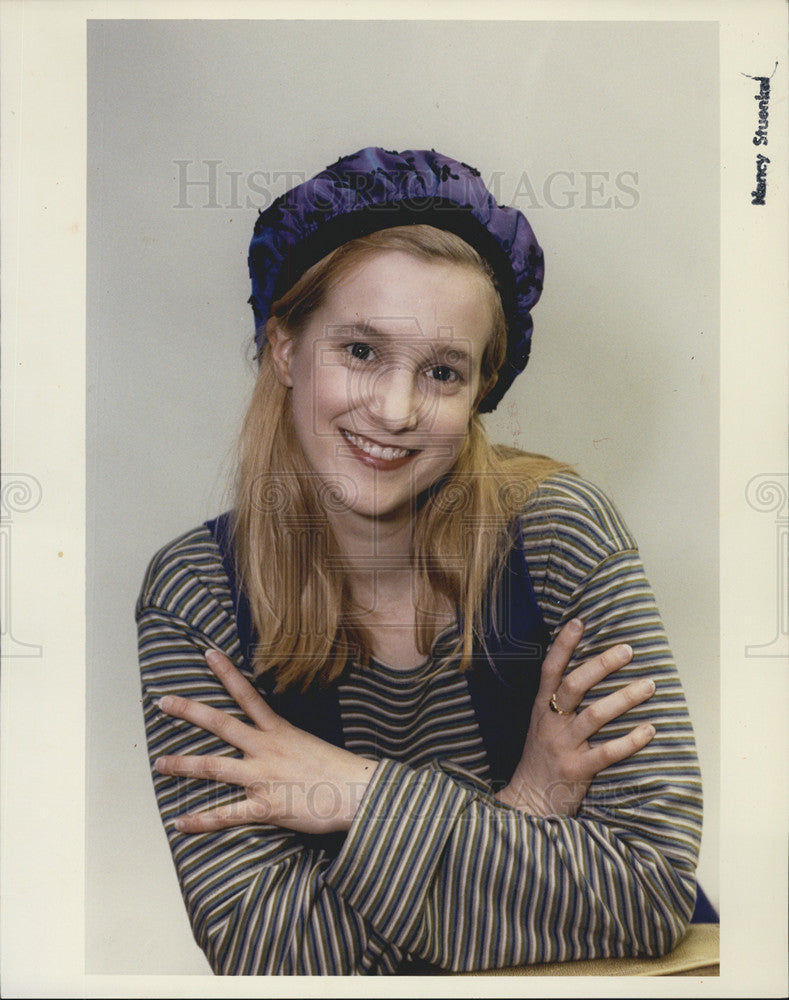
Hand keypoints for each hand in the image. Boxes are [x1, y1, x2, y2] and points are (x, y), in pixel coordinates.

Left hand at [154, 650, 375, 834]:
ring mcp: (263, 777)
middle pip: (221, 724)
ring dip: (183, 765)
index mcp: (278, 731)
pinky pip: (226, 814)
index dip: (227, 672)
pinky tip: (180, 822)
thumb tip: (269, 739)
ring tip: (159, 764)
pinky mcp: (265, 806)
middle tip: (164, 701)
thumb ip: (283, 741)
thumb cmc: (337, 770)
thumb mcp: (308, 744)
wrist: (356, 793)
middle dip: (189, 712)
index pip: (248, 694)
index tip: (208, 654)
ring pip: (214, 767)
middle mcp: (266, 749)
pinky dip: (201, 820)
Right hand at [495, 619, 655, 817]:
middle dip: (602, 665)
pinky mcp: (577, 770)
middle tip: (628, 650)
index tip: (579, 622)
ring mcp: (563, 746)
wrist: (528, 801)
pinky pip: (607, 752)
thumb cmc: (541, 758)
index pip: (550, 669)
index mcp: (541, 708)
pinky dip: (630, 740)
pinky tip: (650, 729)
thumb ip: (558, 701)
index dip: (563, 645)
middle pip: (574, 686)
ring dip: (624, 698)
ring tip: (649, 685)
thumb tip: (586, 670)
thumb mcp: (541, 724)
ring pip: (595, 716)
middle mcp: (550, 722)